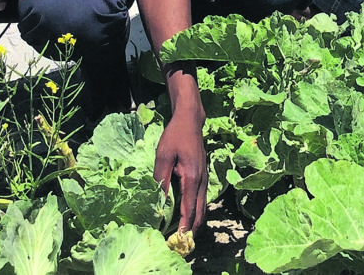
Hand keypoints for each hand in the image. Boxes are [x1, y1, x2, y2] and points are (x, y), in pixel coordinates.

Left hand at [154, 112, 207, 232]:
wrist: (191, 120)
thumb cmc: (175, 136)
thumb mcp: (163, 155)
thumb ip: (161, 179)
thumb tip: (159, 201)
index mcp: (192, 178)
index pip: (190, 209)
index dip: (185, 227)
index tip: (179, 240)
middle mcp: (202, 181)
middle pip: (200, 212)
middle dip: (192, 229)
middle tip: (181, 243)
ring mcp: (205, 179)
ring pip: (203, 207)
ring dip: (195, 221)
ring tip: (184, 234)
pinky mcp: (203, 176)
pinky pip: (201, 199)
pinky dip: (196, 211)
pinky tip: (187, 215)